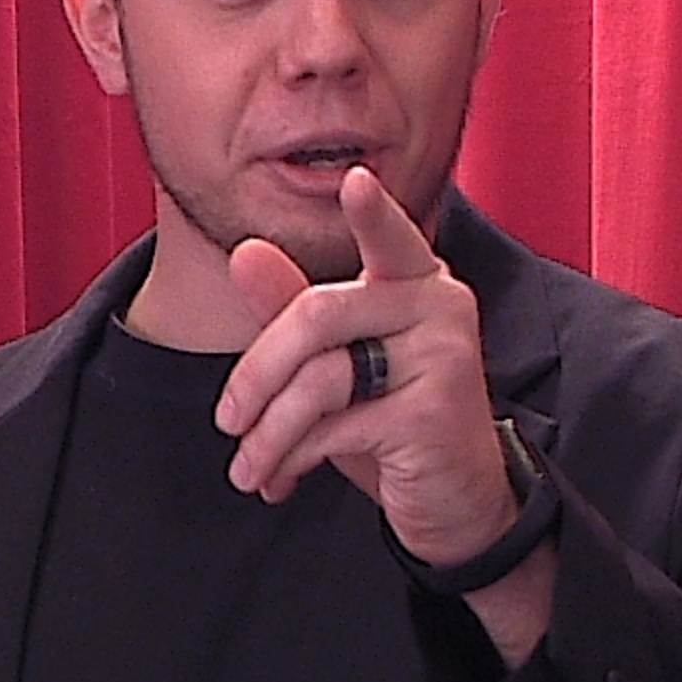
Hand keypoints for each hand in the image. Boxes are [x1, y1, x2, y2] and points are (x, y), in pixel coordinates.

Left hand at [215, 167, 519, 564]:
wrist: (454, 502)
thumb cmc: (392, 424)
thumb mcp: (336, 365)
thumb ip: (291, 308)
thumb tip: (245, 252)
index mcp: (417, 281)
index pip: (390, 238)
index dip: (372, 212)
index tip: (354, 179)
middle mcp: (441, 306)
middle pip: (316, 317)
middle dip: (255, 376)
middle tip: (226, 422)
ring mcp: (444, 358)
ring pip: (321, 379)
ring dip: (268, 433)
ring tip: (248, 469)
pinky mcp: (434, 414)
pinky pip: (337, 427)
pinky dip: (293, 459)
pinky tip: (284, 480)